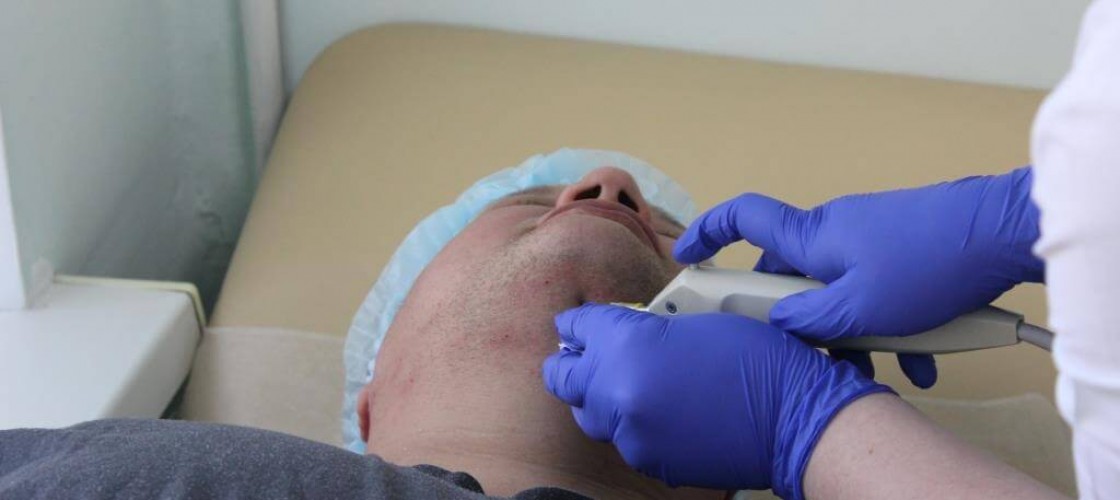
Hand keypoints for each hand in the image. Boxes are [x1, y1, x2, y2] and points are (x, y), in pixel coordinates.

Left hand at [542, 304, 889, 495]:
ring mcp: (630, 432)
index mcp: (627, 344)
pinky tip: (661, 413)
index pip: (579, 326)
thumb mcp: (698, 320)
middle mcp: (617, 390)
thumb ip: (649, 328)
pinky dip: (634, 425)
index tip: (578, 325)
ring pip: (591, 413)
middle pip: (563, 375)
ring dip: (600, 396)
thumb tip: (624, 332)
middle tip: (583, 355)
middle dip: (572, 362)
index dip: (579, 323)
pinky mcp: (649, 460)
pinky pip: (624, 439)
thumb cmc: (758, 359)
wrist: (795, 419)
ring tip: (625, 385)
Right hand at [673, 166, 1042, 387]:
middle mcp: (833, 233)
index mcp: (811, 238)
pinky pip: (879, 293)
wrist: (1004, 232)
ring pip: (839, 293)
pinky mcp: (902, 251)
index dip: (706, 234)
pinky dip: (891, 326)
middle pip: (790, 276)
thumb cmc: (930, 260)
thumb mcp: (861, 307)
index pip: (742, 218)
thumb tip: (781, 327)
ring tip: (878, 367)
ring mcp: (869, 241)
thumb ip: (812, 321)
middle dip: (797, 320)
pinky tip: (920, 359)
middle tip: (803, 352)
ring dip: (853, 333)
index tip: (685, 255)